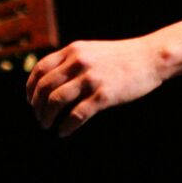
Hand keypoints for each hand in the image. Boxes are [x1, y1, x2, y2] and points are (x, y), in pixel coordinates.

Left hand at [26, 37, 165, 136]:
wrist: (150, 57)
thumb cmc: (122, 57)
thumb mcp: (92, 50)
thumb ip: (72, 60)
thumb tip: (51, 79)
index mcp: (73, 50)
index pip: (40, 69)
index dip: (31, 88)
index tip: (31, 101)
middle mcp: (78, 62)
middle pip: (44, 87)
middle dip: (37, 106)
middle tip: (39, 118)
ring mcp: (91, 79)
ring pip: (56, 101)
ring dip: (47, 116)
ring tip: (48, 125)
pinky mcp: (104, 95)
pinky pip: (76, 114)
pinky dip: (66, 126)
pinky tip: (63, 132)